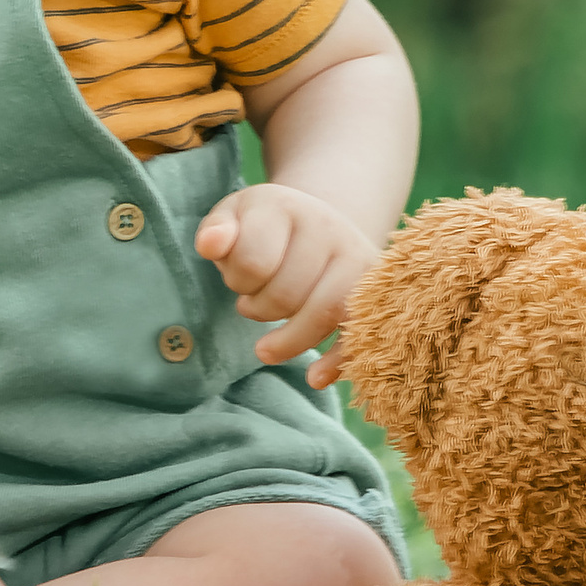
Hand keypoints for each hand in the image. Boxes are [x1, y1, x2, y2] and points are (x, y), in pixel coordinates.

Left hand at [194, 184, 376, 383]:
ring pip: (324, 312)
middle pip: (286, 294)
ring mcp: (356, 257)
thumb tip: (210, 245)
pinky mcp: (374, 290)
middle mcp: (327, 227)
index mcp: (286, 207)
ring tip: (265, 348)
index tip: (238, 281)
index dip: (237, 282)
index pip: (252, 262)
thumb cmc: (266, 227)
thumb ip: (217, 231)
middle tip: (251, 305)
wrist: (319, 221)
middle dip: (260, 310)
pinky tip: (314, 378)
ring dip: (289, 340)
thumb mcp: (236, 217)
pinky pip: (359, 331)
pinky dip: (336, 360)